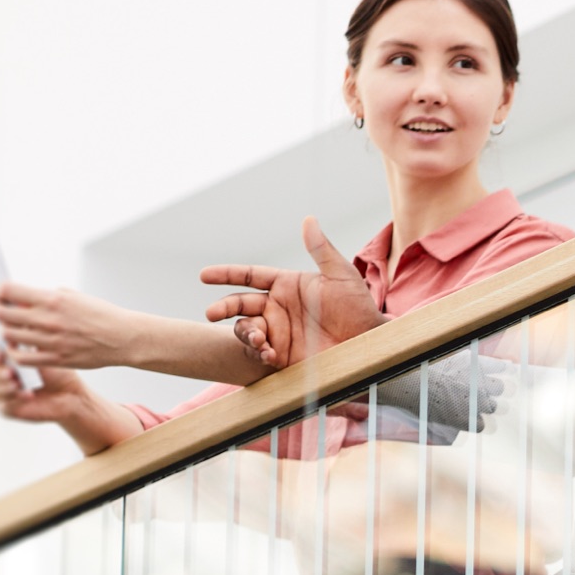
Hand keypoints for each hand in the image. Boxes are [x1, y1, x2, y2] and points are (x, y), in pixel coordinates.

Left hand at [0, 281, 142, 368]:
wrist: (123, 338)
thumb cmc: (102, 315)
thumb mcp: (74, 297)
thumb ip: (46, 297)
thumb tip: (24, 299)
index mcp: (53, 299)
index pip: (8, 291)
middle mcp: (48, 319)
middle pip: (3, 314)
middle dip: (0, 312)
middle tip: (4, 313)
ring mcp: (51, 340)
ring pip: (9, 336)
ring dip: (7, 332)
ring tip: (14, 330)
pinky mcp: (55, 358)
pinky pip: (21, 357)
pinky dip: (14, 352)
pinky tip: (19, 347)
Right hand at [0, 342, 96, 423]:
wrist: (71, 396)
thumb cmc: (58, 373)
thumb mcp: (44, 355)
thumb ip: (29, 341)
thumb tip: (20, 320)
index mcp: (7, 360)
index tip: (0, 353)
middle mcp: (1, 375)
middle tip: (10, 371)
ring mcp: (2, 393)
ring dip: (6, 385)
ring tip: (17, 382)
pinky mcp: (7, 409)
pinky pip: (3, 406)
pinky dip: (14, 400)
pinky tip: (28, 395)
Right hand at [200, 217, 384, 368]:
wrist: (369, 342)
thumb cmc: (358, 307)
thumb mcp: (340, 276)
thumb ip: (321, 250)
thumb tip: (309, 219)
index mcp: (286, 285)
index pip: (249, 276)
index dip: (227, 275)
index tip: (204, 275)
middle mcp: (277, 307)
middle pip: (240, 304)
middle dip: (223, 308)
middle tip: (212, 313)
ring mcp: (279, 331)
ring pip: (246, 328)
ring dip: (245, 332)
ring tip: (258, 338)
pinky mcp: (284, 354)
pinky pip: (261, 352)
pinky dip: (259, 352)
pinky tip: (268, 352)